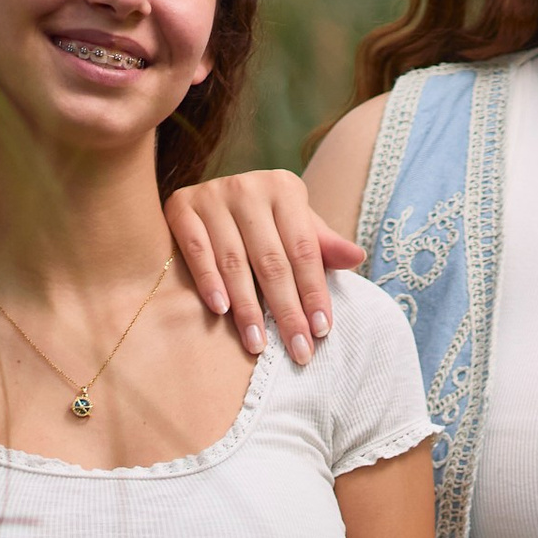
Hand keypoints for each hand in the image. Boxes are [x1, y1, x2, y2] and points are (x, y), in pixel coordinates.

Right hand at [164, 169, 363, 365]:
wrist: (208, 199)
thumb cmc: (263, 222)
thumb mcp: (295, 227)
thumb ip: (322, 245)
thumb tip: (357, 257)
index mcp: (284, 188)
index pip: (304, 250)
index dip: (314, 292)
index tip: (321, 332)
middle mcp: (248, 186)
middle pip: (272, 260)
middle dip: (287, 310)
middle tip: (297, 351)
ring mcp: (212, 194)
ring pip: (235, 261)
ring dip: (248, 307)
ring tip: (258, 344)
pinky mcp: (180, 206)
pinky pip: (197, 250)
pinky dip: (208, 281)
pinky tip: (221, 310)